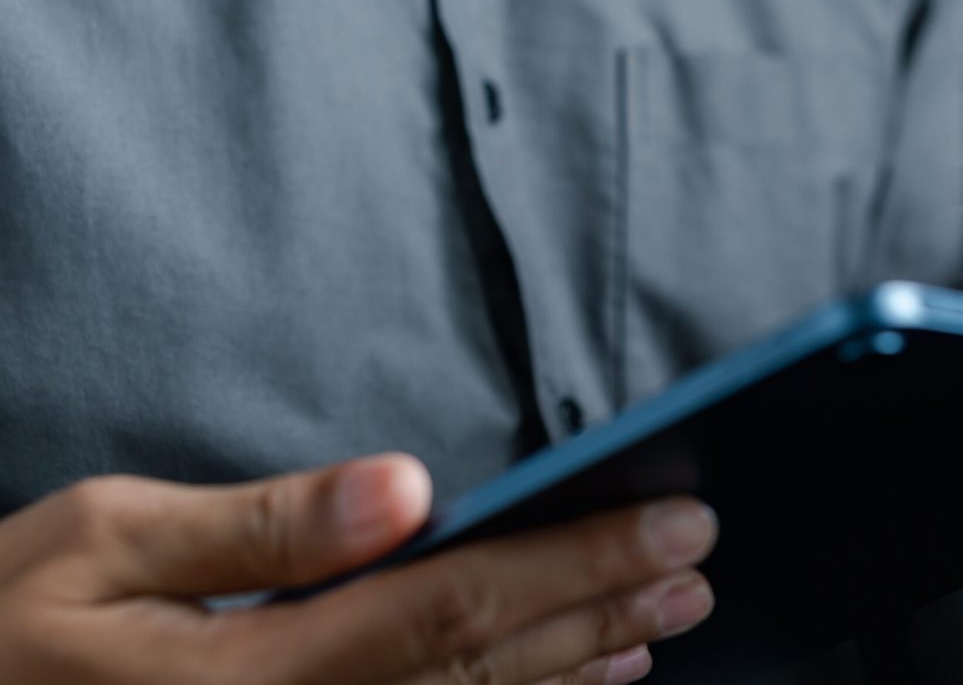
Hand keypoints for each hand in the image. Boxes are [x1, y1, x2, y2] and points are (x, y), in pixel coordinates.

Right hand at [0, 454, 716, 683]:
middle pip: (486, 670)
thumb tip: (402, 490)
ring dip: (581, 668)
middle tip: (698, 564)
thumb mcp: (98, 544)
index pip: (455, 604)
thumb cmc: (2, 631)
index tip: (673, 523)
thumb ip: (259, 524)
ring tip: (664, 622)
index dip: (576, 564)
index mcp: (257, 672)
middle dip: (604, 611)